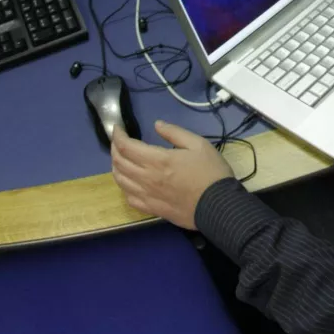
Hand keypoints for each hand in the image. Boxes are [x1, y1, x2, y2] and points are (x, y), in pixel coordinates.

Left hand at [111, 119, 233, 229]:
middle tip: (118, 140)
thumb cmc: (210, 172)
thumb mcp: (198, 144)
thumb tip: (157, 125)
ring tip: (120, 158)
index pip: (126, 147)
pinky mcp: (152, 209)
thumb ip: (175, 133)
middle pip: (119, 162)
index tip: (118, 127)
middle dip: (114, 148)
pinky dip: (123, 186)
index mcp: (158, 160)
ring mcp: (147, 196)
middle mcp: (147, 178)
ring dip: (115, 166)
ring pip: (120, 180)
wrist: (218, 205)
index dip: (118, 135)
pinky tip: (128, 181)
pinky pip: (129, 198)